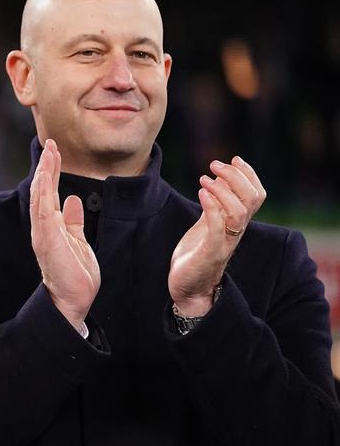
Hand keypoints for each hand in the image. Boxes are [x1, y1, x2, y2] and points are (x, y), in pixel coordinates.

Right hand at [30, 139, 99, 329]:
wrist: (73, 300)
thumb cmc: (76, 275)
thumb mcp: (79, 241)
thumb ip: (73, 221)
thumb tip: (73, 200)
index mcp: (51, 226)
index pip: (49, 193)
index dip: (52, 171)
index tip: (56, 151)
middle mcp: (44, 227)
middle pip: (43, 190)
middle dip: (47, 166)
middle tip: (52, 143)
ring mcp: (43, 233)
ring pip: (40, 197)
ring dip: (44, 174)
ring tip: (49, 154)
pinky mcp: (47, 240)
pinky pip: (43, 211)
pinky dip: (42, 193)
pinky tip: (45, 177)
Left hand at [169, 156, 264, 315]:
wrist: (188, 287)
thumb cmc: (196, 254)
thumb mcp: (206, 224)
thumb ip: (215, 204)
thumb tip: (218, 177)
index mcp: (236, 223)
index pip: (256, 195)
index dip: (249, 175)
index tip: (234, 159)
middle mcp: (235, 231)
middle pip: (252, 200)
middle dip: (237, 177)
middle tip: (214, 165)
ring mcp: (224, 242)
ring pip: (239, 212)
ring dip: (223, 190)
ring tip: (204, 178)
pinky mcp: (210, 253)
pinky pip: (218, 228)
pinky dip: (212, 206)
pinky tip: (201, 192)